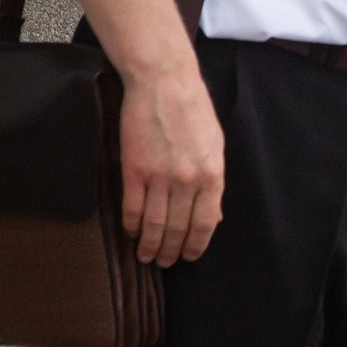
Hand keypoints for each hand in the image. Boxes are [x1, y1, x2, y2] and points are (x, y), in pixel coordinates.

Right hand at [118, 63, 225, 265]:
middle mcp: (187, 181)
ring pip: (154, 225)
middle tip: (164, 262)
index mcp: (212, 175)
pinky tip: (131, 232)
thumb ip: (214, 181)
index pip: (205, 224)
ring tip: (146, 255)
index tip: (188, 257)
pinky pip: (132, 209)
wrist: (165, 83)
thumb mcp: (215, 146)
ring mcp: (159, 177)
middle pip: (178, 229)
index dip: (195, 245)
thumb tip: (213, 215)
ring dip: (149, 245)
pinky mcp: (134, 170)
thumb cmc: (194, 111)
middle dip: (170, 251)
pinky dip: (131, 226)